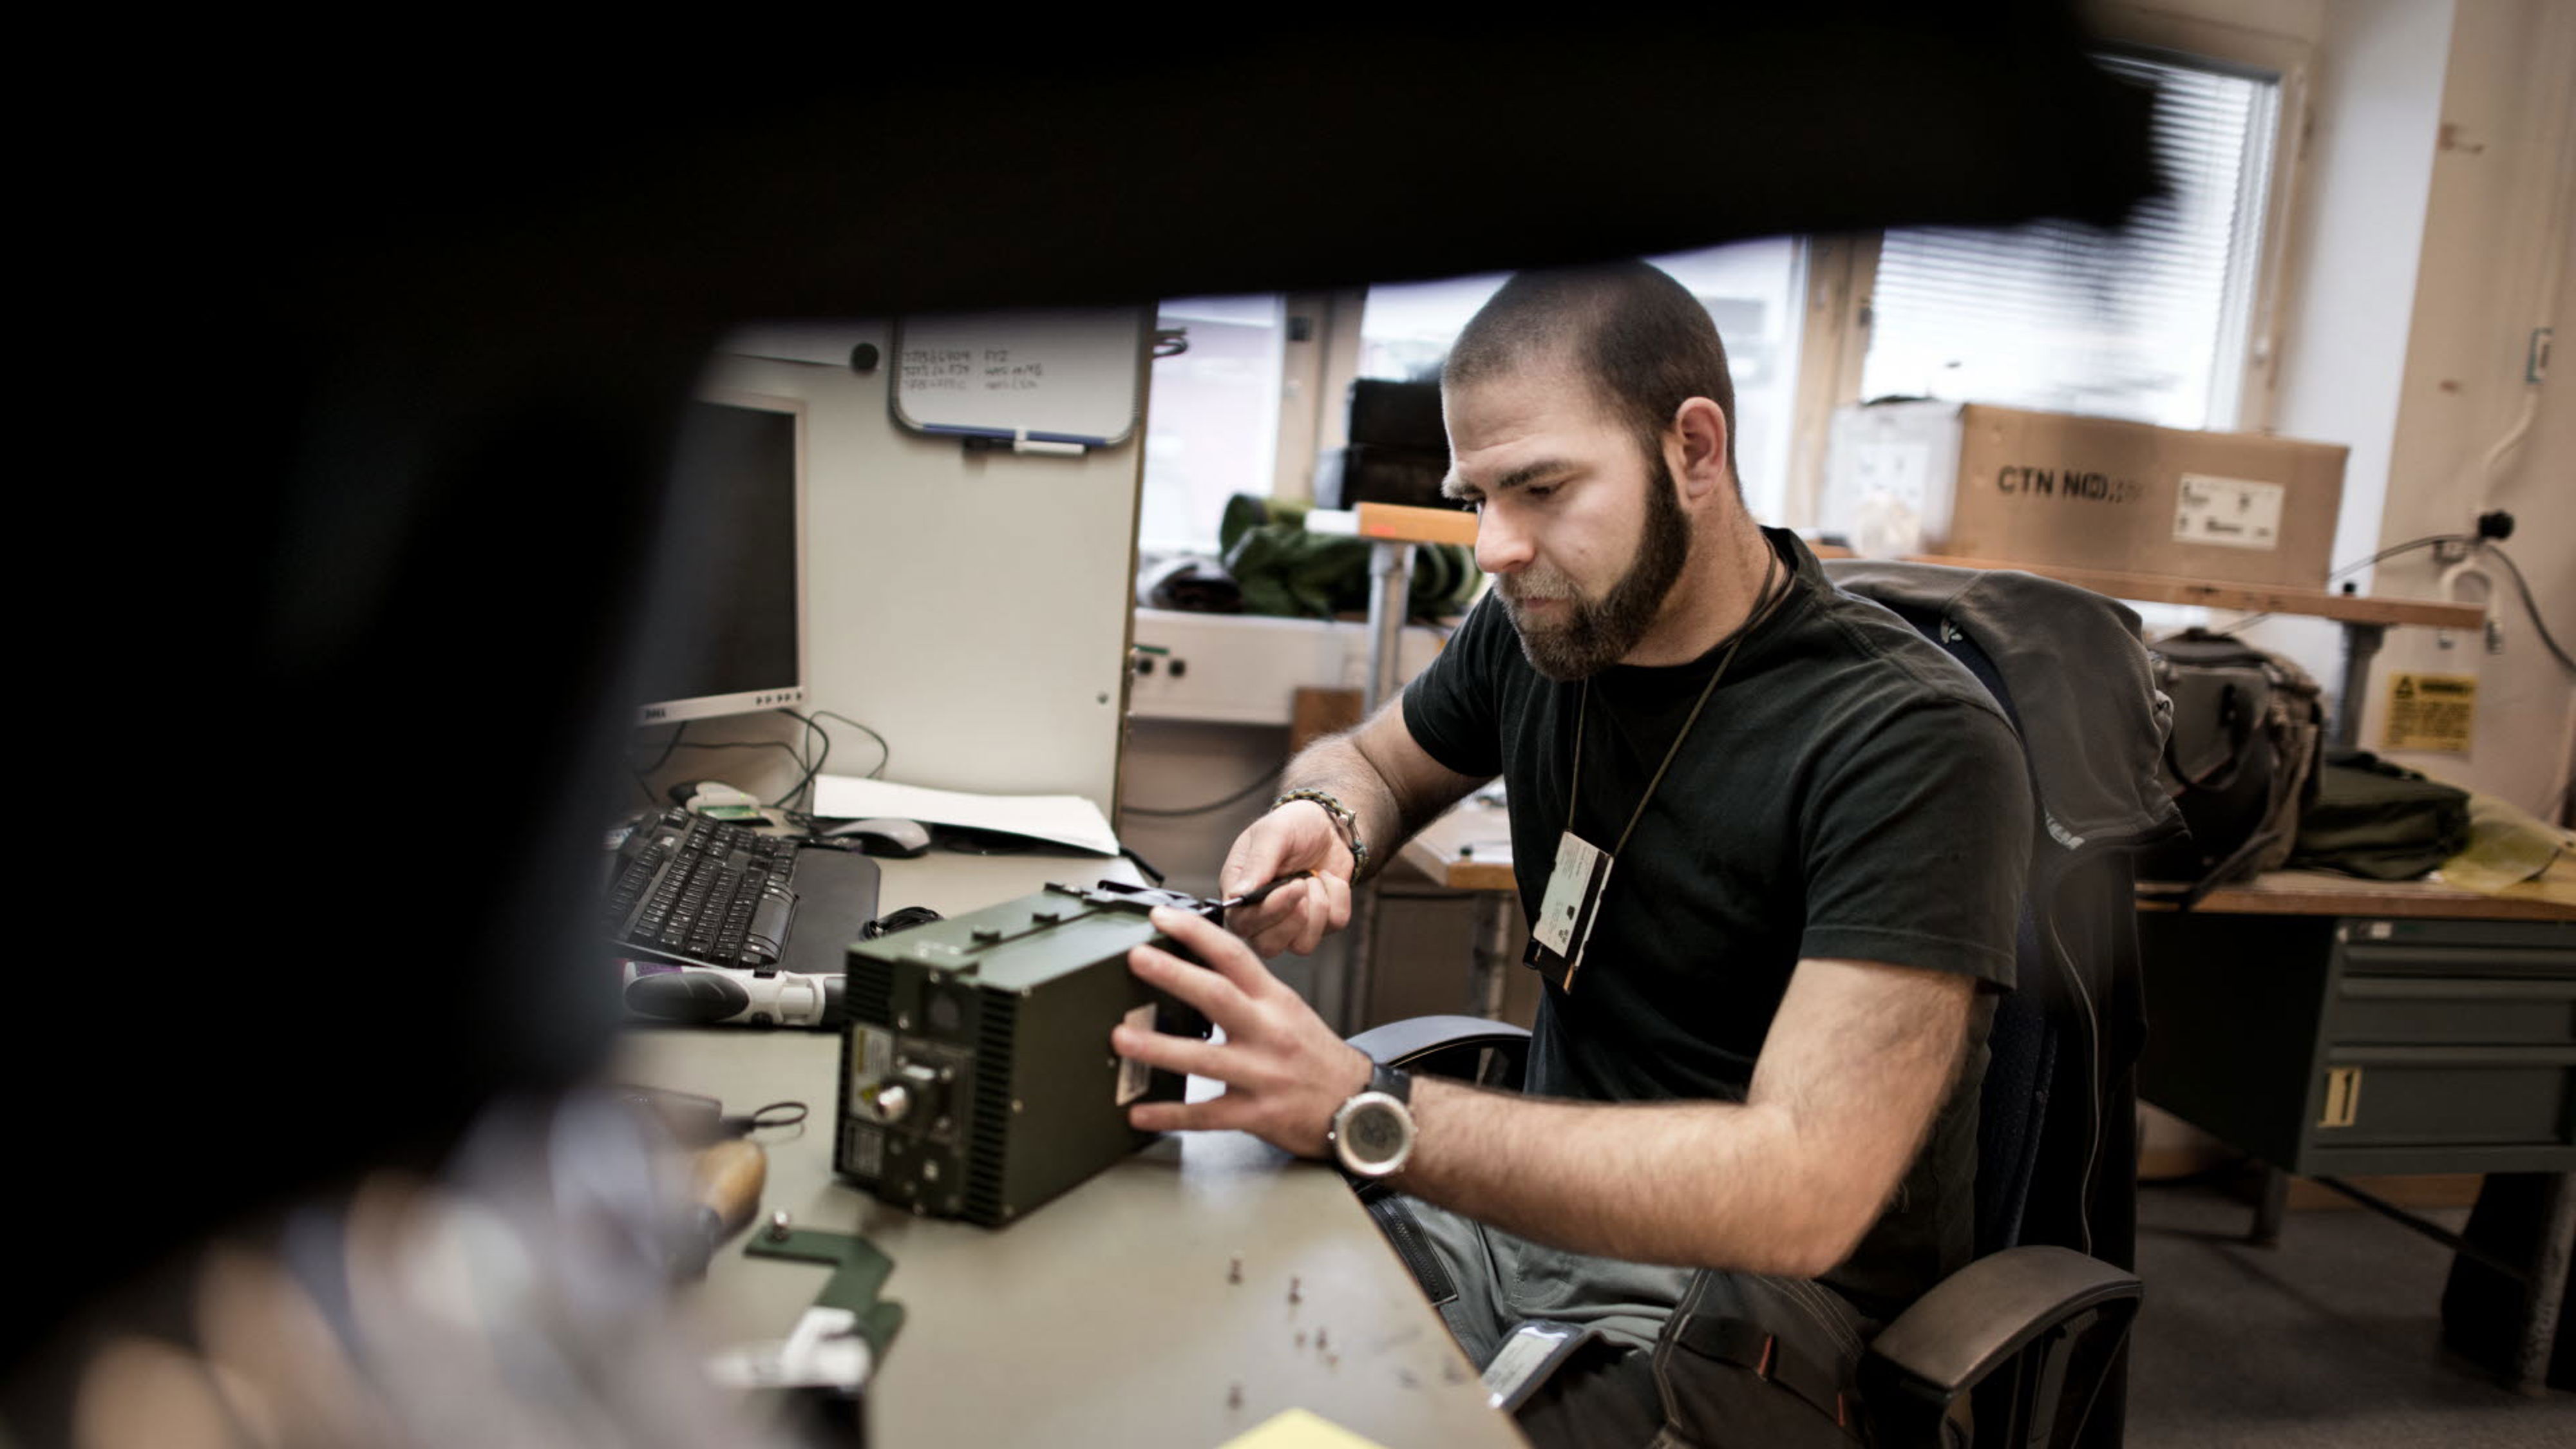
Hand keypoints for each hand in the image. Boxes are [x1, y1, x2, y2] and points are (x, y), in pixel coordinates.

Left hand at [1111, 906, 1372, 1157]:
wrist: (1358, 1105)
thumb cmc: (1316, 1056)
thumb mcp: (1288, 1011)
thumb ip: (1246, 992)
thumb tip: (1192, 969)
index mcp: (1274, 1001)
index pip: (1235, 955)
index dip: (1196, 933)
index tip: (1161, 918)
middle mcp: (1268, 1032)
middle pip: (1218, 996)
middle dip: (1174, 974)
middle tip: (1136, 958)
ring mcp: (1262, 1074)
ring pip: (1205, 1058)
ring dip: (1159, 1048)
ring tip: (1121, 1038)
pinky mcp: (1257, 1114)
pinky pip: (1206, 1116)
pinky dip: (1169, 1114)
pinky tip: (1138, 1112)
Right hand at [1218, 801, 1354, 956]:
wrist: (1327, 824)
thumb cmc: (1292, 825)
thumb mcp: (1272, 834)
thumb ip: (1257, 863)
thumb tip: (1239, 895)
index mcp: (1241, 892)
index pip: (1242, 923)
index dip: (1268, 913)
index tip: (1291, 887)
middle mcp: (1262, 914)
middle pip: (1268, 946)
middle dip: (1293, 918)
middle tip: (1302, 882)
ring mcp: (1292, 922)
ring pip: (1303, 944)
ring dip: (1318, 906)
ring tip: (1313, 877)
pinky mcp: (1321, 922)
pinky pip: (1334, 925)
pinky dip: (1337, 897)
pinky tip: (1326, 879)